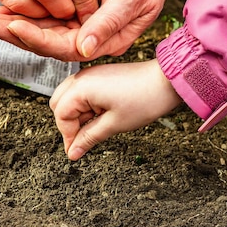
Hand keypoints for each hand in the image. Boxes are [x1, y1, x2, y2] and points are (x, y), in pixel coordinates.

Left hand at [0, 0, 175, 60]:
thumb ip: (108, 24)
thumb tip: (83, 48)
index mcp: (107, 42)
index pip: (66, 48)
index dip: (38, 39)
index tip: (13, 27)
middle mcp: (92, 40)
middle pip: (49, 43)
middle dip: (16, 35)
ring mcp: (85, 28)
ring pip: (45, 32)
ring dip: (17, 27)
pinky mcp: (79, 14)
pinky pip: (50, 18)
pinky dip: (29, 14)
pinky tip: (9, 11)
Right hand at [49, 60, 181, 160]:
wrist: (167, 81)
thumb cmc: (145, 99)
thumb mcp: (114, 125)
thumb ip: (88, 138)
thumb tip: (73, 152)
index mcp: (82, 87)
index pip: (61, 115)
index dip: (67, 135)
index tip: (75, 150)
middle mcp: (82, 78)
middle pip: (59, 104)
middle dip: (68, 123)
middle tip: (83, 139)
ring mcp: (91, 75)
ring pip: (70, 98)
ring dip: (77, 115)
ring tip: (96, 127)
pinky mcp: (100, 76)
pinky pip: (82, 92)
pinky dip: (85, 106)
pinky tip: (99, 116)